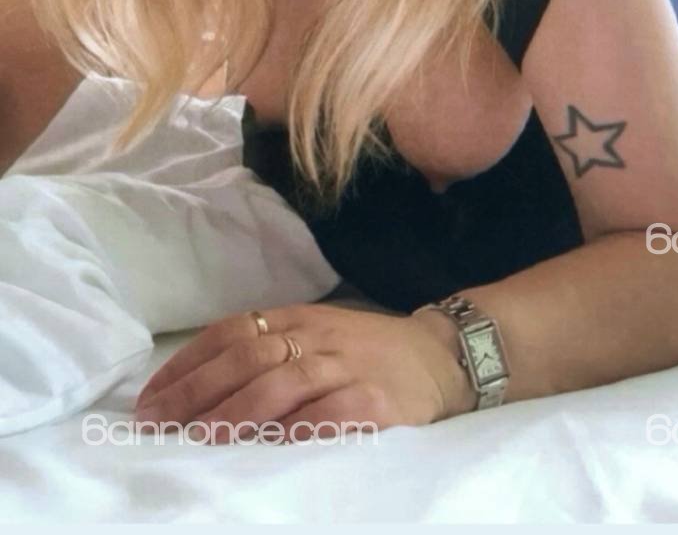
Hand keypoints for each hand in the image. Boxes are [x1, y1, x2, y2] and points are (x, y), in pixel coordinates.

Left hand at [133, 303, 472, 443]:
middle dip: (196, 391)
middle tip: (156, 423)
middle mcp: (318, 337)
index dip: (188, 364)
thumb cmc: (368, 351)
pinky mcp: (376, 399)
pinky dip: (298, 428)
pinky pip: (331, 412)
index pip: (231, 332)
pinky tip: (270, 444)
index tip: (150, 398)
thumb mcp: (318, 334)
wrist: (440, 356)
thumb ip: (271, 348)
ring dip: (236, 411)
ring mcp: (347, 366)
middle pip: (247, 356)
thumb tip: (199, 385)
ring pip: (282, 382)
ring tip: (200, 437)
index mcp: (299, 318)